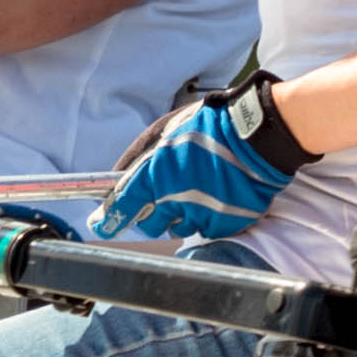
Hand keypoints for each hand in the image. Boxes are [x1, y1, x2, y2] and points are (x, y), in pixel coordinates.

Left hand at [92, 76, 301, 243]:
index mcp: (156, 174)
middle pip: (151, 224)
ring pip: (180, 228)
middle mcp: (173, 199)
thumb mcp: (167, 130)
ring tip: (202, 189)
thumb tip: (117, 174)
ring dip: (184, 215)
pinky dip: (209, 217)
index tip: (100, 225)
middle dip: (155, 212)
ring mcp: (199, 214)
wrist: (256, 136)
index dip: (108, 220)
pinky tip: (219, 195)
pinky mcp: (222, 224)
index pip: (123, 206)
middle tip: (171, 195)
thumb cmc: (210, 126)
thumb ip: (139, 155)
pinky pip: (207, 230)